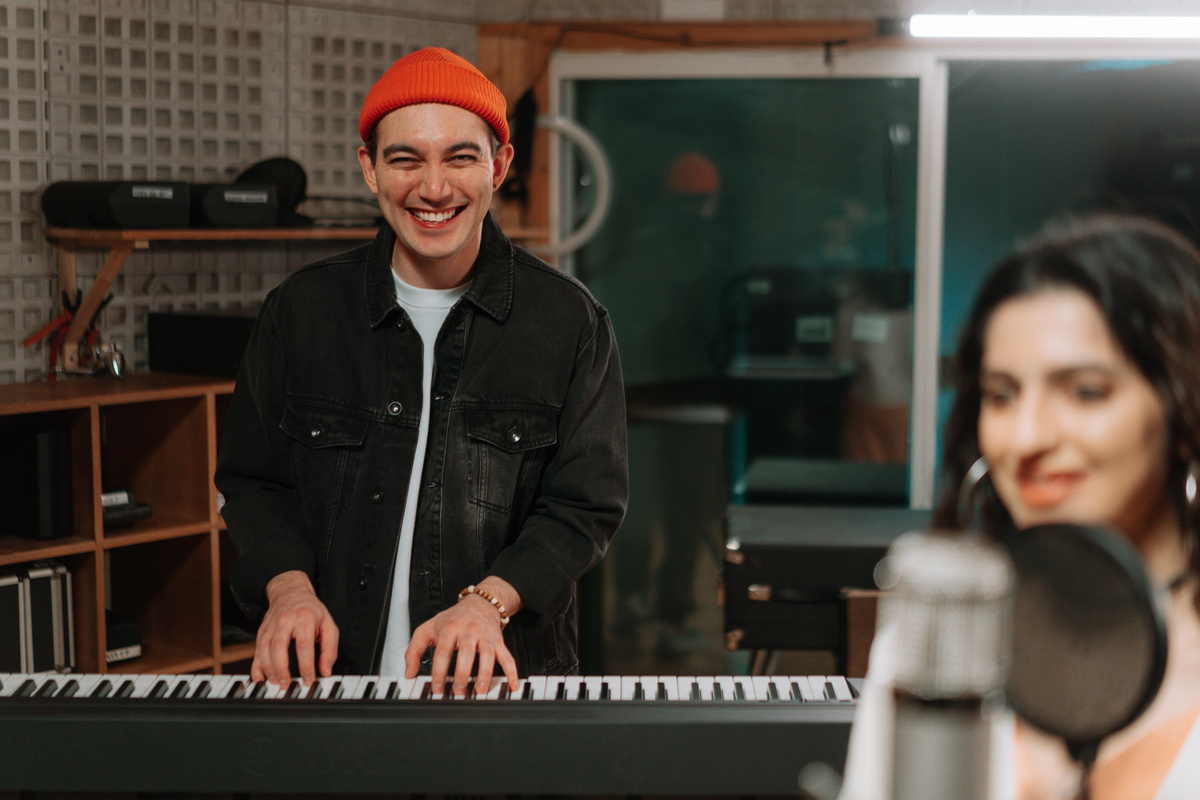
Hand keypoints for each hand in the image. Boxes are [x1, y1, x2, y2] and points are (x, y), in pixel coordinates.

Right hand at [253, 570, 338, 685]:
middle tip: (286, 685)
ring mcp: (270, 625)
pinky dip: (256, 666)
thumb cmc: (311, 611)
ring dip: (268, 669)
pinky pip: (255, 650)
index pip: (304, 645)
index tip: (308, 681)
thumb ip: (330, 649)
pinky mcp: (261, 631)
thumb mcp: (328, 625)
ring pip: (264, 649)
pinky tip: (260, 678)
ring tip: (276, 683)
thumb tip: (325, 671)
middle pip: (279, 646)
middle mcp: (285, 620)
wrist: (290, 592)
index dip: (306, 666)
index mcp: (304, 618)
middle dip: (281, 669)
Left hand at [404, 577, 520, 696]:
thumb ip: (414, 650)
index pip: (442, 652)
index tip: (436, 688)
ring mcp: (485, 636)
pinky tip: (512, 684)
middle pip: (465, 654)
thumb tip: (409, 672)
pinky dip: (512, 671)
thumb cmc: (452, 619)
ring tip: (479, 691)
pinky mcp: (498, 641)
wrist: (478, 604)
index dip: (438, 672)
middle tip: (457, 692)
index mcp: (449, 628)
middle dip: (461, 675)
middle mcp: (468, 631)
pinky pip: (507, 657)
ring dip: (484, 675)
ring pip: (487, 655)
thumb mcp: (428, 629)